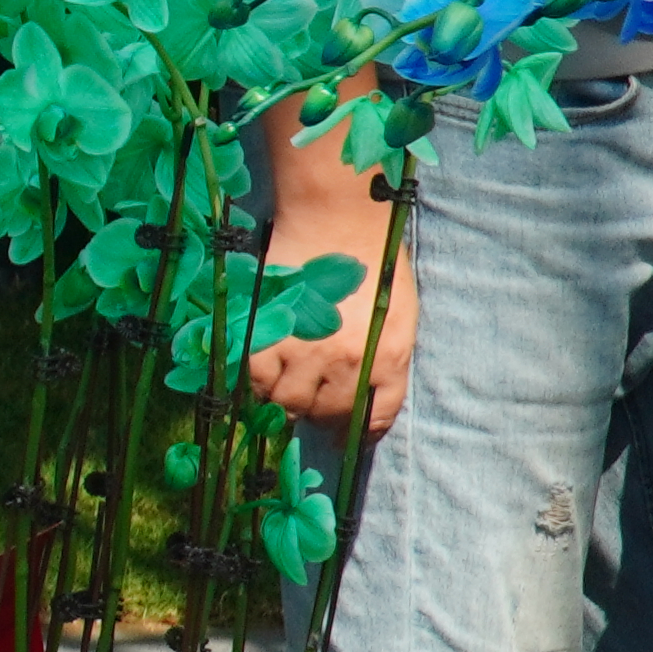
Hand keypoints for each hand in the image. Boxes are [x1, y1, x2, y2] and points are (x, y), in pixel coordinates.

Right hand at [240, 86, 415, 432]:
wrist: (336, 218)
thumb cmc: (373, 262)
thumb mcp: (397, 315)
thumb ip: (383, 359)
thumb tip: (361, 397)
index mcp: (389, 357)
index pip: (375, 418)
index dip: (359, 431)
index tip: (345, 434)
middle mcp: (348, 361)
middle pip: (326, 414)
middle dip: (318, 412)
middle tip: (309, 398)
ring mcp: (305, 349)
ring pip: (286, 402)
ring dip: (285, 398)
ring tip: (285, 380)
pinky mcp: (268, 333)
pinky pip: (255, 378)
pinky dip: (257, 378)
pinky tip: (266, 363)